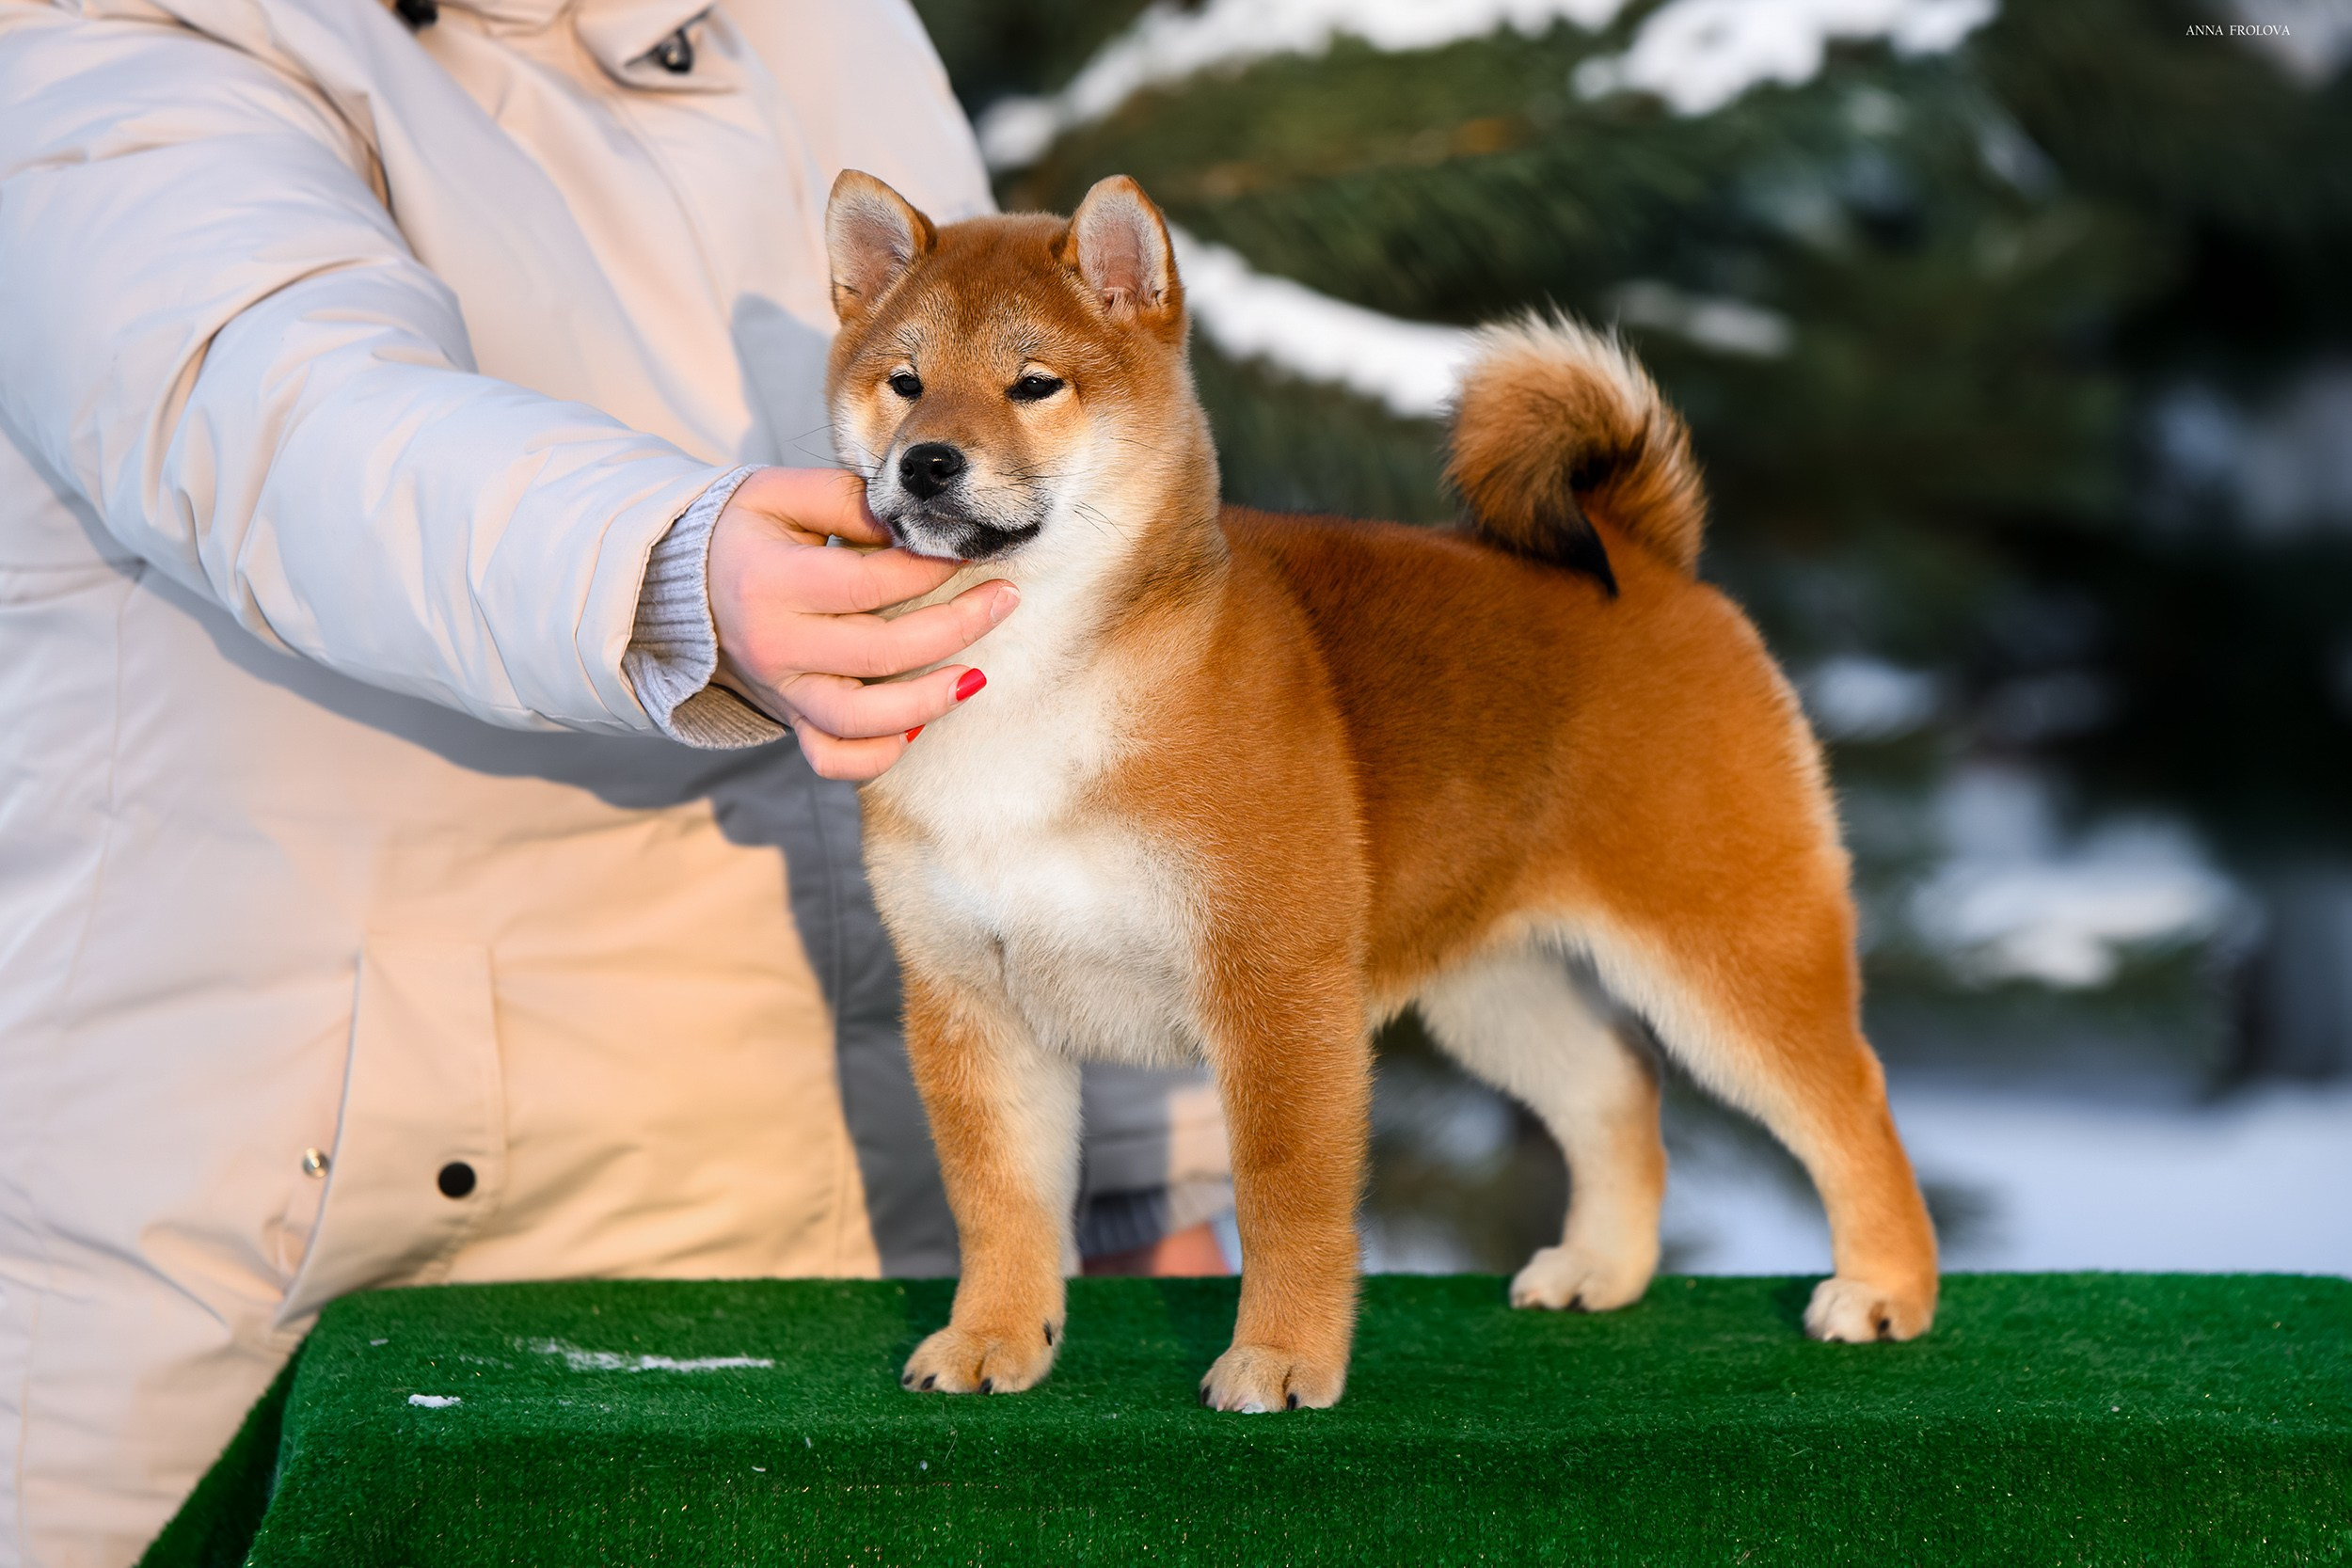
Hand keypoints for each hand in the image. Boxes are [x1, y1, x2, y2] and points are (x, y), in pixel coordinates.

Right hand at [707, 467, 1016, 780]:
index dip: (928, 569)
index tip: (969, 551)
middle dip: (957, 626)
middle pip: (881, 651)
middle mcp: (774, 645)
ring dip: (928, 703)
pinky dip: (878, 753)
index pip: (868, 583)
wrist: (677, 581)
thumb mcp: (781, 492)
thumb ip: (847, 498)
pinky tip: (917, 724)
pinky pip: (834, 758)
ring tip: (977, 676)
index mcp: (771, 581)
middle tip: (1004, 599)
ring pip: (860, 721)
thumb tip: (914, 525)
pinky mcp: (788, 717)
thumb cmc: (742, 529)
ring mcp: (781, 690)